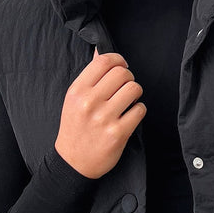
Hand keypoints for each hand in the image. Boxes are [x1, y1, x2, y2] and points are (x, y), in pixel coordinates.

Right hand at [55, 48, 145, 178]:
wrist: (73, 162)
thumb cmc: (75, 127)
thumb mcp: (74, 99)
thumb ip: (89, 77)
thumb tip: (100, 50)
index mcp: (77, 91)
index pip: (104, 61)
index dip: (119, 60)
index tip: (122, 66)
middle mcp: (90, 102)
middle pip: (122, 73)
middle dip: (128, 78)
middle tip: (125, 88)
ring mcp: (104, 118)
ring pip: (134, 89)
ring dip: (135, 94)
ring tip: (128, 102)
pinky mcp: (118, 133)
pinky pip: (140, 110)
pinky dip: (138, 111)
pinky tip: (129, 116)